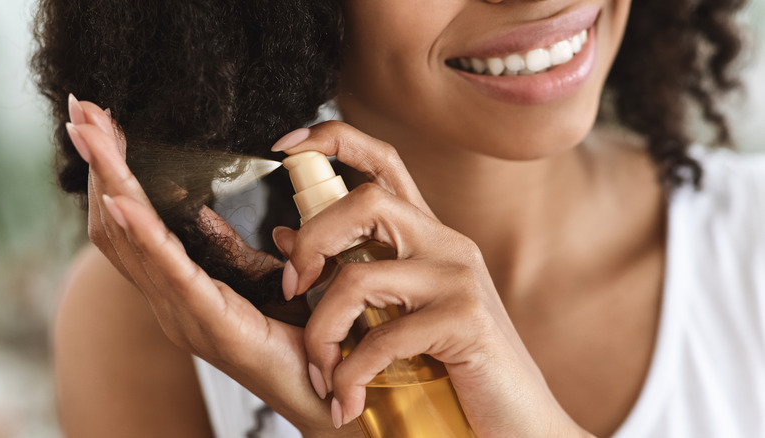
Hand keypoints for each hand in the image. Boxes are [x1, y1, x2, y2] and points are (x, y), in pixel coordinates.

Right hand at [64, 95, 361, 436]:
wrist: (323, 391)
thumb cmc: (302, 340)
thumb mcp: (281, 289)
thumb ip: (269, 260)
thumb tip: (279, 232)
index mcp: (182, 287)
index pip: (135, 222)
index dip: (116, 173)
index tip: (104, 125)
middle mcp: (169, 299)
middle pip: (119, 222)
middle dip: (101, 164)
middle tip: (82, 111)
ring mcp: (181, 312)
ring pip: (132, 238)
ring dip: (111, 181)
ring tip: (92, 133)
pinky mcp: (208, 322)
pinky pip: (169, 271)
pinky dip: (143, 233)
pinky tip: (121, 199)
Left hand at [271, 121, 592, 436]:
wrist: (518, 423)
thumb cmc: (451, 367)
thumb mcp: (395, 312)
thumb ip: (349, 270)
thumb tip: (285, 235)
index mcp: (427, 236)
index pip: (382, 160)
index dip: (332, 140)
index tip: (283, 149)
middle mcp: (446, 244)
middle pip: (364, 201)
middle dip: (311, 241)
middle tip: (293, 289)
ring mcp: (460, 279)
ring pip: (360, 276)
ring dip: (322, 331)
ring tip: (323, 373)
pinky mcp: (467, 321)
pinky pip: (383, 337)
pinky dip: (351, 374)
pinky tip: (348, 399)